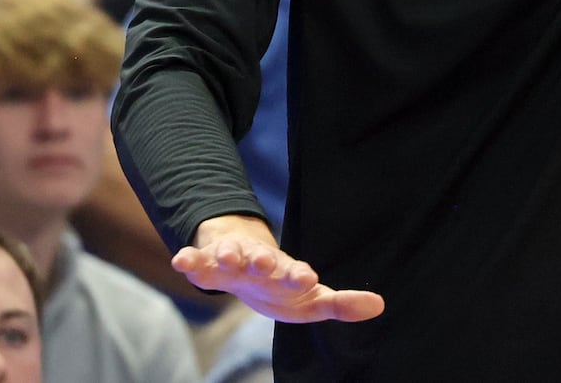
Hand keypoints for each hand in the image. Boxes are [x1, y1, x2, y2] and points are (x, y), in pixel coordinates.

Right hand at [174, 215, 384, 324]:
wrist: (245, 261)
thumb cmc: (282, 286)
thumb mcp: (310, 299)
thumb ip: (340, 304)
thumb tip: (379, 305)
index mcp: (286, 272)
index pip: (295, 273)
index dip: (300, 276)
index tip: (308, 278)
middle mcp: (260, 263)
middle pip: (263, 260)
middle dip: (263, 261)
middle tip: (264, 262)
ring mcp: (233, 260)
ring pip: (230, 256)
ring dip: (229, 256)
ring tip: (228, 258)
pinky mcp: (208, 262)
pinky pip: (197, 260)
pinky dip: (189, 259)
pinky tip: (181, 260)